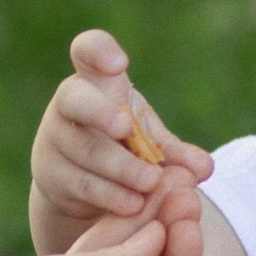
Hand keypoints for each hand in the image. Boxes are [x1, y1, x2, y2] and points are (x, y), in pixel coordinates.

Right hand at [28, 29, 213, 255]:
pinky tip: (134, 204)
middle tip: (124, 128)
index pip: (87, 50)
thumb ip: (176, 152)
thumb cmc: (120, 146)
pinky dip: (110, 194)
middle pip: (74, 99)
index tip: (119, 64)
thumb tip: (204, 168)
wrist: (79, 184)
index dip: (99, 51)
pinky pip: (82, 183)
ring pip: (85, 150)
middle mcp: (69, 104)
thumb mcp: (148, 141)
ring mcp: (55, 140)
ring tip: (150, 182)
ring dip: (119, 167)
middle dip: (99, 112)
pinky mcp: (51, 176)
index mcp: (95, 81)